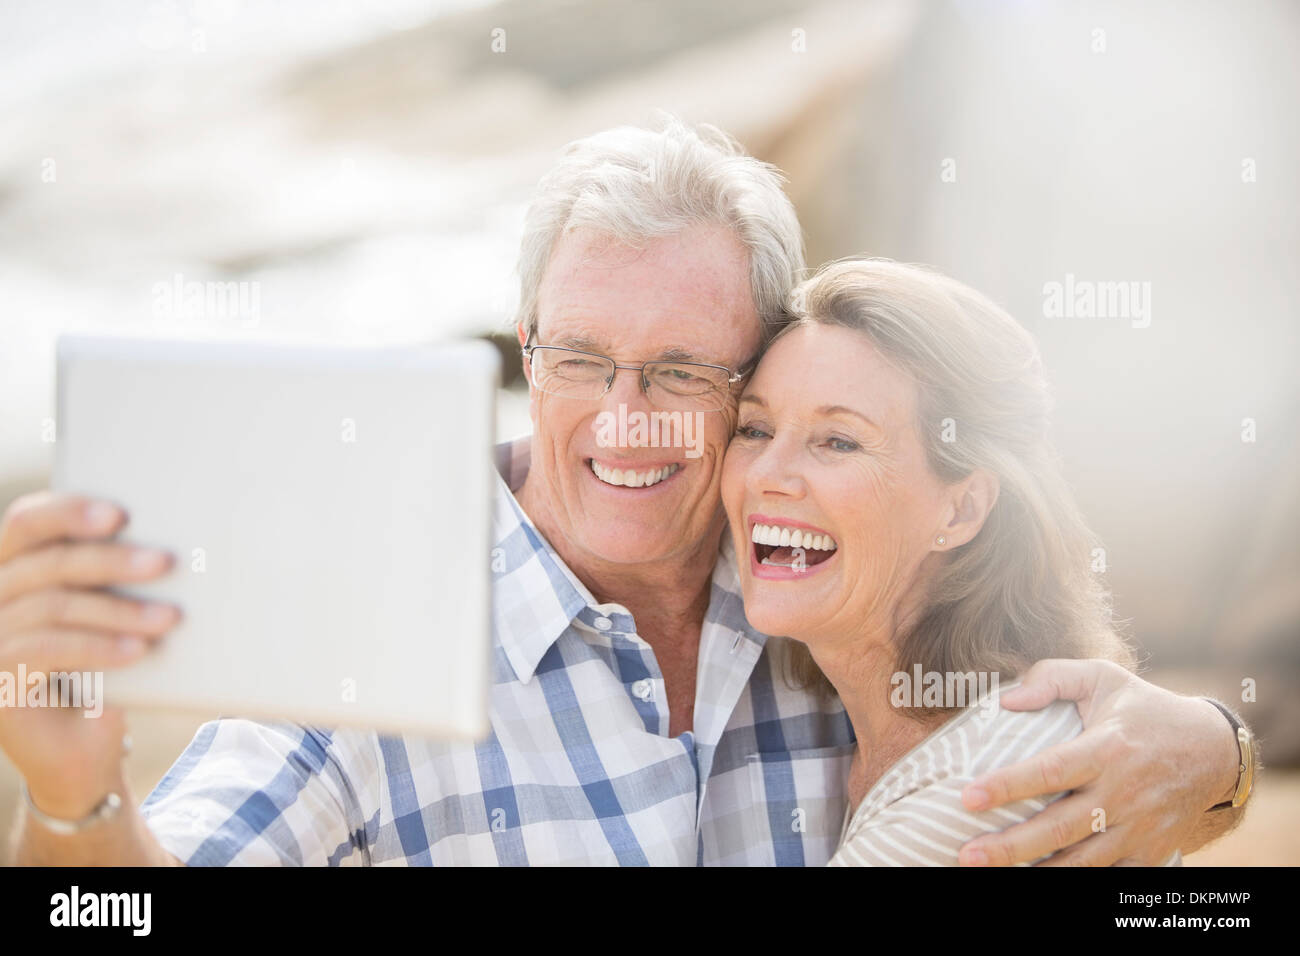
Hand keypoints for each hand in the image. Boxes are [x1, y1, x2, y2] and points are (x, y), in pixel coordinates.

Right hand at [0, 492, 179, 818]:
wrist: (84, 749)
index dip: (68, 510)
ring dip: (118, 609)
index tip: (120, 513)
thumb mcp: (113, 614)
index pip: (27, 521)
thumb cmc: (107, 667)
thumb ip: (120, 577)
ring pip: (53, 606)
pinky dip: (98, 646)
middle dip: (111, 560)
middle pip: (47, 562)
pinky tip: (139, 649)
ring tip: (169, 617)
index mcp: (16, 565)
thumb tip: (166, 543)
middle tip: (165, 562)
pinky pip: (47, 649)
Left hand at [955, 658, 1239, 865]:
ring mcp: (1138, 828)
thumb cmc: (1144, 709)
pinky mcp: (1149, 852)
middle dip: (1009, 846)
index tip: (968, 797)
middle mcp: (1122, 793)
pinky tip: (1039, 878)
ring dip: (1036, 871)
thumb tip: (1007, 699)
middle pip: (1058, 828)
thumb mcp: (1102, 678)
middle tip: (967, 853)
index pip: (1049, 771)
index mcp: (1106, 749)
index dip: (1007, 786)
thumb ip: (1052, 678)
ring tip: (991, 873)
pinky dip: (1075, 880)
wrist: (1213, 750)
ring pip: (1080, 861)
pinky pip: (1108, 876)